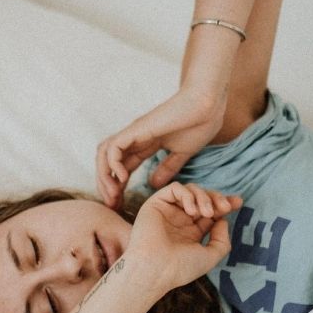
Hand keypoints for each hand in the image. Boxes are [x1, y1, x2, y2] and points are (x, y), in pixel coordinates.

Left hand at [96, 87, 226, 208]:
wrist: (208, 106)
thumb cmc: (199, 124)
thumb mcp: (181, 153)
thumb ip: (168, 167)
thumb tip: (153, 183)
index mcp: (145, 144)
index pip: (123, 167)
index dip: (118, 187)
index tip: (120, 205)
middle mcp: (135, 138)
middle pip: (108, 162)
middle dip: (106, 185)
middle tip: (113, 205)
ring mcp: (134, 133)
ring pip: (105, 154)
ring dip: (104, 176)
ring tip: (113, 195)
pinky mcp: (137, 129)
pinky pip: (113, 147)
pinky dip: (112, 163)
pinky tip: (122, 178)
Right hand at [126, 183, 241, 292]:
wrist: (155, 270)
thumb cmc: (180, 268)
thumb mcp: (210, 257)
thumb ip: (221, 240)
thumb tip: (222, 220)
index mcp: (191, 232)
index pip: (210, 212)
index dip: (224, 204)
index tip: (238, 203)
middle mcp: (179, 220)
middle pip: (203, 197)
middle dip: (217, 198)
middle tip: (225, 207)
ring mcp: (168, 211)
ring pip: (190, 190)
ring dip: (204, 197)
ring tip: (207, 213)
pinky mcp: (156, 204)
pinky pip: (175, 188)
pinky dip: (187, 195)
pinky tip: (191, 211)